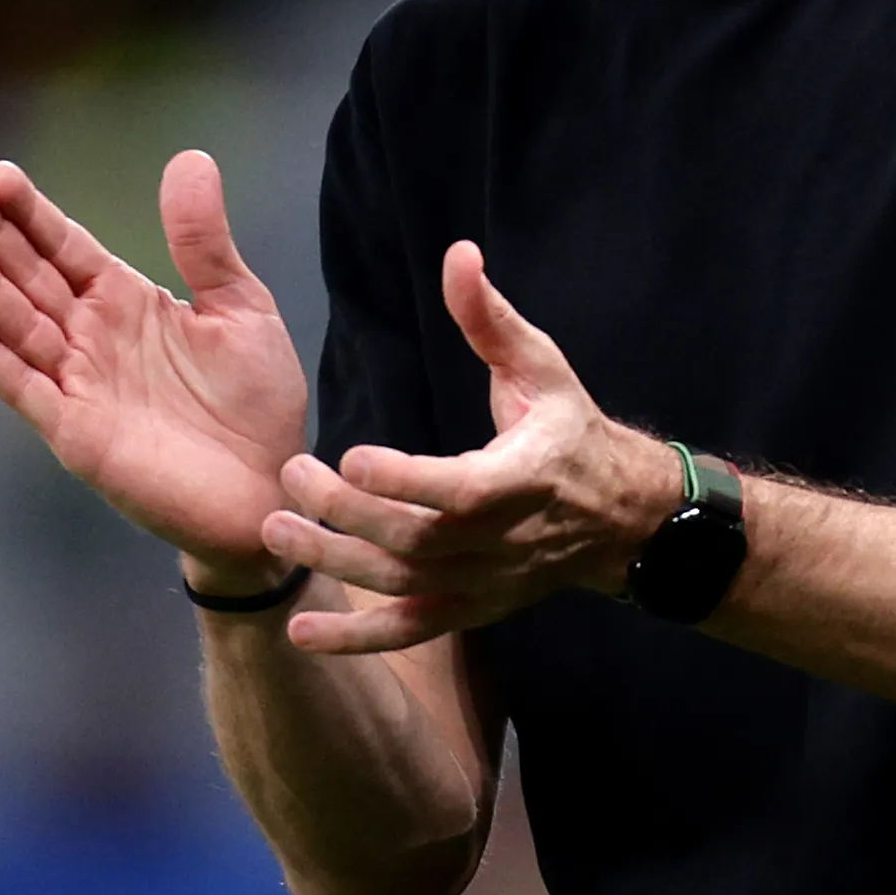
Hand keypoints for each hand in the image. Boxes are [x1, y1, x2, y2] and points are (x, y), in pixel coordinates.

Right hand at [0, 152, 307, 586]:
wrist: (271, 484)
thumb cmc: (256, 401)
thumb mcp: (240, 306)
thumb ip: (204, 241)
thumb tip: (188, 158)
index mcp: (127, 302)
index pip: (67, 247)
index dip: (32, 213)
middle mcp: (92, 338)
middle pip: (31, 278)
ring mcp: (79, 384)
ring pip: (18, 327)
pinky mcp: (76, 432)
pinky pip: (24, 388)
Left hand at [264, 241, 679, 653]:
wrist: (620, 519)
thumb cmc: (570, 431)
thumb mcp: (542, 367)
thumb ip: (490, 318)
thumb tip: (458, 256)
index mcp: (524, 478)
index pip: (460, 491)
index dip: (404, 480)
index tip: (349, 456)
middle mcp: (502, 541)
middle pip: (416, 539)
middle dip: (347, 514)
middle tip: (291, 475)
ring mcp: (484, 584)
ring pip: (403, 584)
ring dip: (336, 563)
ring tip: (275, 531)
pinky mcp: (471, 610)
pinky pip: (410, 631)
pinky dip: (357, 638)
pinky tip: (301, 632)